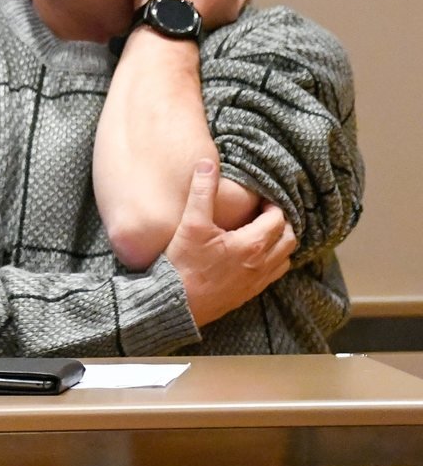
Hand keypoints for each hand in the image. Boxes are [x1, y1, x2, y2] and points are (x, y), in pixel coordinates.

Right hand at [165, 160, 295, 326]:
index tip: (258, 199)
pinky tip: (253, 255)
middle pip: (288, 238)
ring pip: (285, 258)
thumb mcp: (191, 223)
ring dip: (279, 242)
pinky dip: (272, 260)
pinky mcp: (249, 292)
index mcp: (252, 244)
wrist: (177, 302)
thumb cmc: (183, 262)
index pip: (278, 219)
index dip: (271, 205)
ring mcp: (257, 281)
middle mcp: (261, 263)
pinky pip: (274, 274)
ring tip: (260, 232)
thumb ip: (202, 191)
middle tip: (262, 213)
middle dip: (280, 223)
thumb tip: (207, 163)